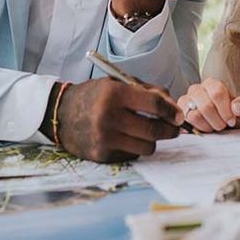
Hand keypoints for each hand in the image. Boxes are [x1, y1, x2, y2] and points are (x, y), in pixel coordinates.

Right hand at [47, 78, 183, 161]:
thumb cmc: (95, 95)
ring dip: (153, 140)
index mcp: (115, 94)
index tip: (179, 115)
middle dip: (170, 130)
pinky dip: (136, 147)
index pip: (154, 104)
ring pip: (146, 146)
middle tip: (175, 129)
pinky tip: (129, 138)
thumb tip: (173, 107)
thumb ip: (147, 92)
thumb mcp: (119, 84)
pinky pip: (131, 155)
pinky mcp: (102, 155)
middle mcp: (109, 118)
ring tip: (150, 132)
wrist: (60, 113)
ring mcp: (105, 139)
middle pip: (153, 129)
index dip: (171, 111)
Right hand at [177, 78, 239, 132]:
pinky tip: (204, 129)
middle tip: (222, 126)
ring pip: (195, 115)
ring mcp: (186, 100)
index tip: (231, 121)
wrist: (223, 127)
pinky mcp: (179, 113)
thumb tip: (236, 107)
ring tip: (213, 127)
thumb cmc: (233, 117)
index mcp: (213, 84)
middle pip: (206, 106)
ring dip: (207, 127)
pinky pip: (186, 122)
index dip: (226, 111)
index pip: (217, 93)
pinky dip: (197, 129)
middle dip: (217, 121)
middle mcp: (197, 89)